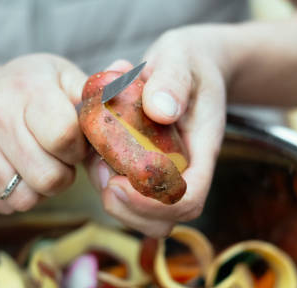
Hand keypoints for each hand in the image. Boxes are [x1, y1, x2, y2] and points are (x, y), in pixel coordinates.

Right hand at [0, 54, 86, 212]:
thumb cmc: (15, 90)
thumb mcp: (54, 75)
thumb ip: (90, 95)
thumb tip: (125, 106)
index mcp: (26, 88)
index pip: (65, 136)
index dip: (77, 149)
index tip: (74, 144)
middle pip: (49, 177)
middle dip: (63, 174)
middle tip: (56, 159)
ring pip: (28, 197)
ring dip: (40, 189)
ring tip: (34, 165)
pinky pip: (5, 205)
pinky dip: (17, 195)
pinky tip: (12, 172)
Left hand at [86, 27, 227, 236]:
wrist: (189, 66)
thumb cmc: (188, 61)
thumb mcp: (182, 58)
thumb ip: (172, 80)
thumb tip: (160, 111)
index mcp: (202, 151)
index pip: (188, 199)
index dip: (154, 203)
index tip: (119, 182)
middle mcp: (186, 172)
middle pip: (165, 219)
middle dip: (130, 211)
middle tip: (103, 179)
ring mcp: (166, 176)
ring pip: (144, 216)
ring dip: (115, 203)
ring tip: (96, 164)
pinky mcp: (144, 172)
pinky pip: (127, 198)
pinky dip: (105, 185)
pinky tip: (94, 155)